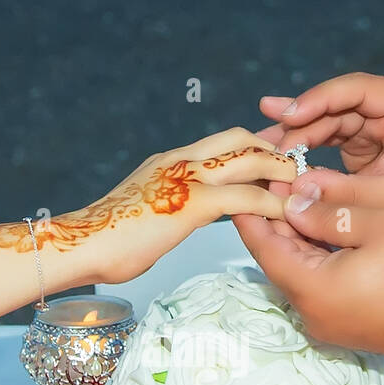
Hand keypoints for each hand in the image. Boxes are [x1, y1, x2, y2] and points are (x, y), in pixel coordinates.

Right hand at [37, 127, 298, 285]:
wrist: (80, 246)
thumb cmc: (106, 242)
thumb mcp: (148, 214)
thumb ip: (172, 208)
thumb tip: (186, 218)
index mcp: (169, 161)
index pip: (222, 143)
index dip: (253, 147)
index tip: (277, 158)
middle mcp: (180, 160)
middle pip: (240, 138)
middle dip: (274, 149)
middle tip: (299, 167)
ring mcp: (186, 177)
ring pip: (249, 158)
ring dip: (281, 171)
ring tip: (303, 187)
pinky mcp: (191, 203)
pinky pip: (244, 198)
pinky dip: (271, 204)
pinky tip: (286, 215)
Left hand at [232, 186, 383, 381]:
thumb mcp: (375, 225)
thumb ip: (326, 213)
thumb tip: (292, 202)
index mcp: (310, 288)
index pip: (263, 245)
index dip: (251, 212)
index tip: (243, 186)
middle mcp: (310, 313)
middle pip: (278, 260)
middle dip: (274, 221)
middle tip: (273, 183)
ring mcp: (326, 324)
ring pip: (298, 273)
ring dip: (296, 239)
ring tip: (296, 199)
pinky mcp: (344, 326)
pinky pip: (318, 288)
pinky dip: (315, 259)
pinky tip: (321, 232)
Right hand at [259, 73, 383, 281]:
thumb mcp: (383, 202)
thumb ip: (335, 191)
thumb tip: (287, 188)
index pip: (358, 90)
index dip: (320, 99)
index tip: (290, 115)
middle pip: (338, 104)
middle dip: (300, 119)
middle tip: (265, 136)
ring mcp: (378, 129)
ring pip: (330, 121)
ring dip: (298, 134)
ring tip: (263, 145)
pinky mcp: (366, 149)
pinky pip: (330, 141)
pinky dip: (307, 150)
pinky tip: (279, 156)